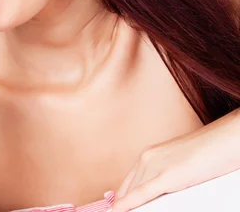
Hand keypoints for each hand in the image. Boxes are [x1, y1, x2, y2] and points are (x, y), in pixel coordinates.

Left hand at [112, 110, 239, 211]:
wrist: (226, 139)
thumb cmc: (209, 152)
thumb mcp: (178, 164)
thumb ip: (163, 175)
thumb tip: (157, 191)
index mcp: (149, 155)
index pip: (129, 182)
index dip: (123, 197)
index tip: (118, 207)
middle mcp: (147, 158)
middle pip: (128, 188)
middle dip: (125, 202)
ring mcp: (155, 166)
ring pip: (134, 193)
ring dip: (128, 205)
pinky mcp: (167, 175)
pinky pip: (142, 194)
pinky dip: (128, 204)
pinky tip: (118, 211)